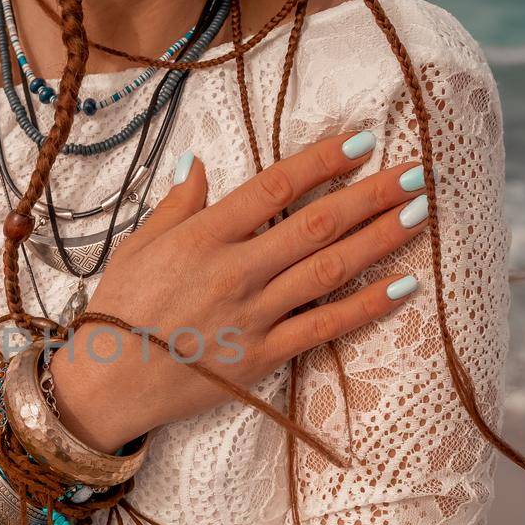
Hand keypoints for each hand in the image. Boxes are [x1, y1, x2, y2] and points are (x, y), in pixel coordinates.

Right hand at [50, 131, 427, 451]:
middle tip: (416, 171)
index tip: (362, 140)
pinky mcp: (262, 357)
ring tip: (420, 213)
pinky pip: (324, 328)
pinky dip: (366, 307)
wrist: (105, 384)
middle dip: (371, 195)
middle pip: (315, 225)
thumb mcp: (137, 246)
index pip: (274, 188)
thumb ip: (177, 205)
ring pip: (329, 270)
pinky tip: (403, 285)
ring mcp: (252, 316)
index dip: (322, 161)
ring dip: (379, 239)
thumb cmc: (116, 310)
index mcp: (202, 237)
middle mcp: (234, 272)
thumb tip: (201, 162)